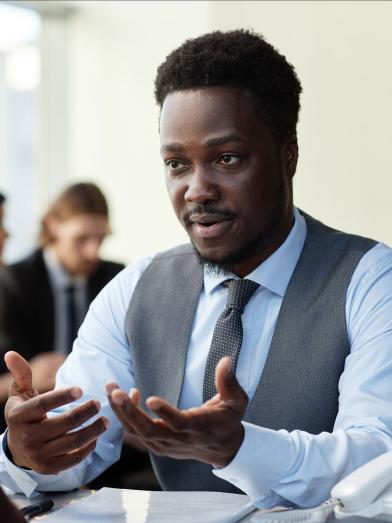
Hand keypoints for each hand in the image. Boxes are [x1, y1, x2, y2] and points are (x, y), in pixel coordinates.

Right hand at [4, 351, 108, 473]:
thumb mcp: (20, 394)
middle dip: (85, 412)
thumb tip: (11, 354)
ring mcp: (38, 455)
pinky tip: (96, 437)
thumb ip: (21, 374)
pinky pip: (73, 460)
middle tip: (98, 403)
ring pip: (72, 442)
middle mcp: (27, 437)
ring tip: (105, 420)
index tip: (81, 389)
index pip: (42, 405)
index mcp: (19, 416)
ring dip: (93, 430)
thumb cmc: (24, 414)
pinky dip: (87, 449)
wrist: (16, 449)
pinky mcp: (49, 468)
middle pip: (63, 424)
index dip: (62, 396)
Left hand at [106, 357, 247, 467]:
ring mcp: (166, 445)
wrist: (223, 448)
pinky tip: (127, 395)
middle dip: (130, 411)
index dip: (164, 412)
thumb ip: (229, 382)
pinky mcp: (158, 445)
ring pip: (138, 432)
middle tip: (116, 392)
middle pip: (149, 430)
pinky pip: (137, 432)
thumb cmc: (229, 419)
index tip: (150, 398)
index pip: (179, 423)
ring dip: (122, 411)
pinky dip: (128, 415)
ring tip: (112, 387)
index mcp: (199, 427)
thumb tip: (225, 361)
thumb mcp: (236, 401)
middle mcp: (179, 439)